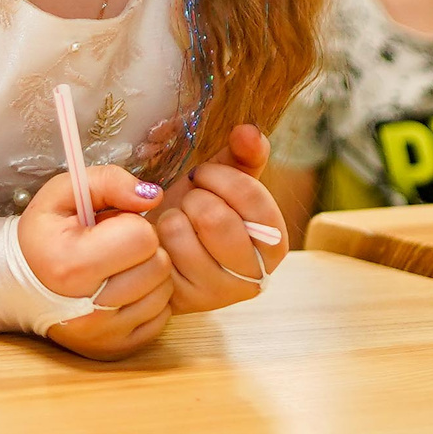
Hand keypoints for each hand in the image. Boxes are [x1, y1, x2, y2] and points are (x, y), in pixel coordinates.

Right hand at [21, 164, 174, 360]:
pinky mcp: (116, 348)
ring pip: (165, 292)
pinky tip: (123, 290)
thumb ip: (109, 181)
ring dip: (148, 274)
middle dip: (144, 250)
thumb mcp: (63, 193)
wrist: (19, 285)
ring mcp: (103, 334)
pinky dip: (148, 300)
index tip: (108, 227)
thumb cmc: (45, 236)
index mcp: (72, 265)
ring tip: (118, 268)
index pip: (142, 237)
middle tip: (115, 248)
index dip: (131, 224)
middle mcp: (88, 309)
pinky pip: (162, 317)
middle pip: (159, 266)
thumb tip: (153, 195)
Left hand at [150, 124, 287, 313]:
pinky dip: (158, 237)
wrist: (164, 244)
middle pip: (218, 221)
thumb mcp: (223, 179)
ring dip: (174, 216)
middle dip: (195, 198)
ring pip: (185, 235)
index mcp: (275, 243)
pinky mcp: (186, 302)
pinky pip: (163, 255)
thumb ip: (242, 154)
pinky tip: (164, 241)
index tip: (202, 173)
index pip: (255, 202)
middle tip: (190, 199)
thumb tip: (250, 131)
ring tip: (177, 220)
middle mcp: (255, 276)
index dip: (222, 179)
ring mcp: (220, 294)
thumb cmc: (198, 209)